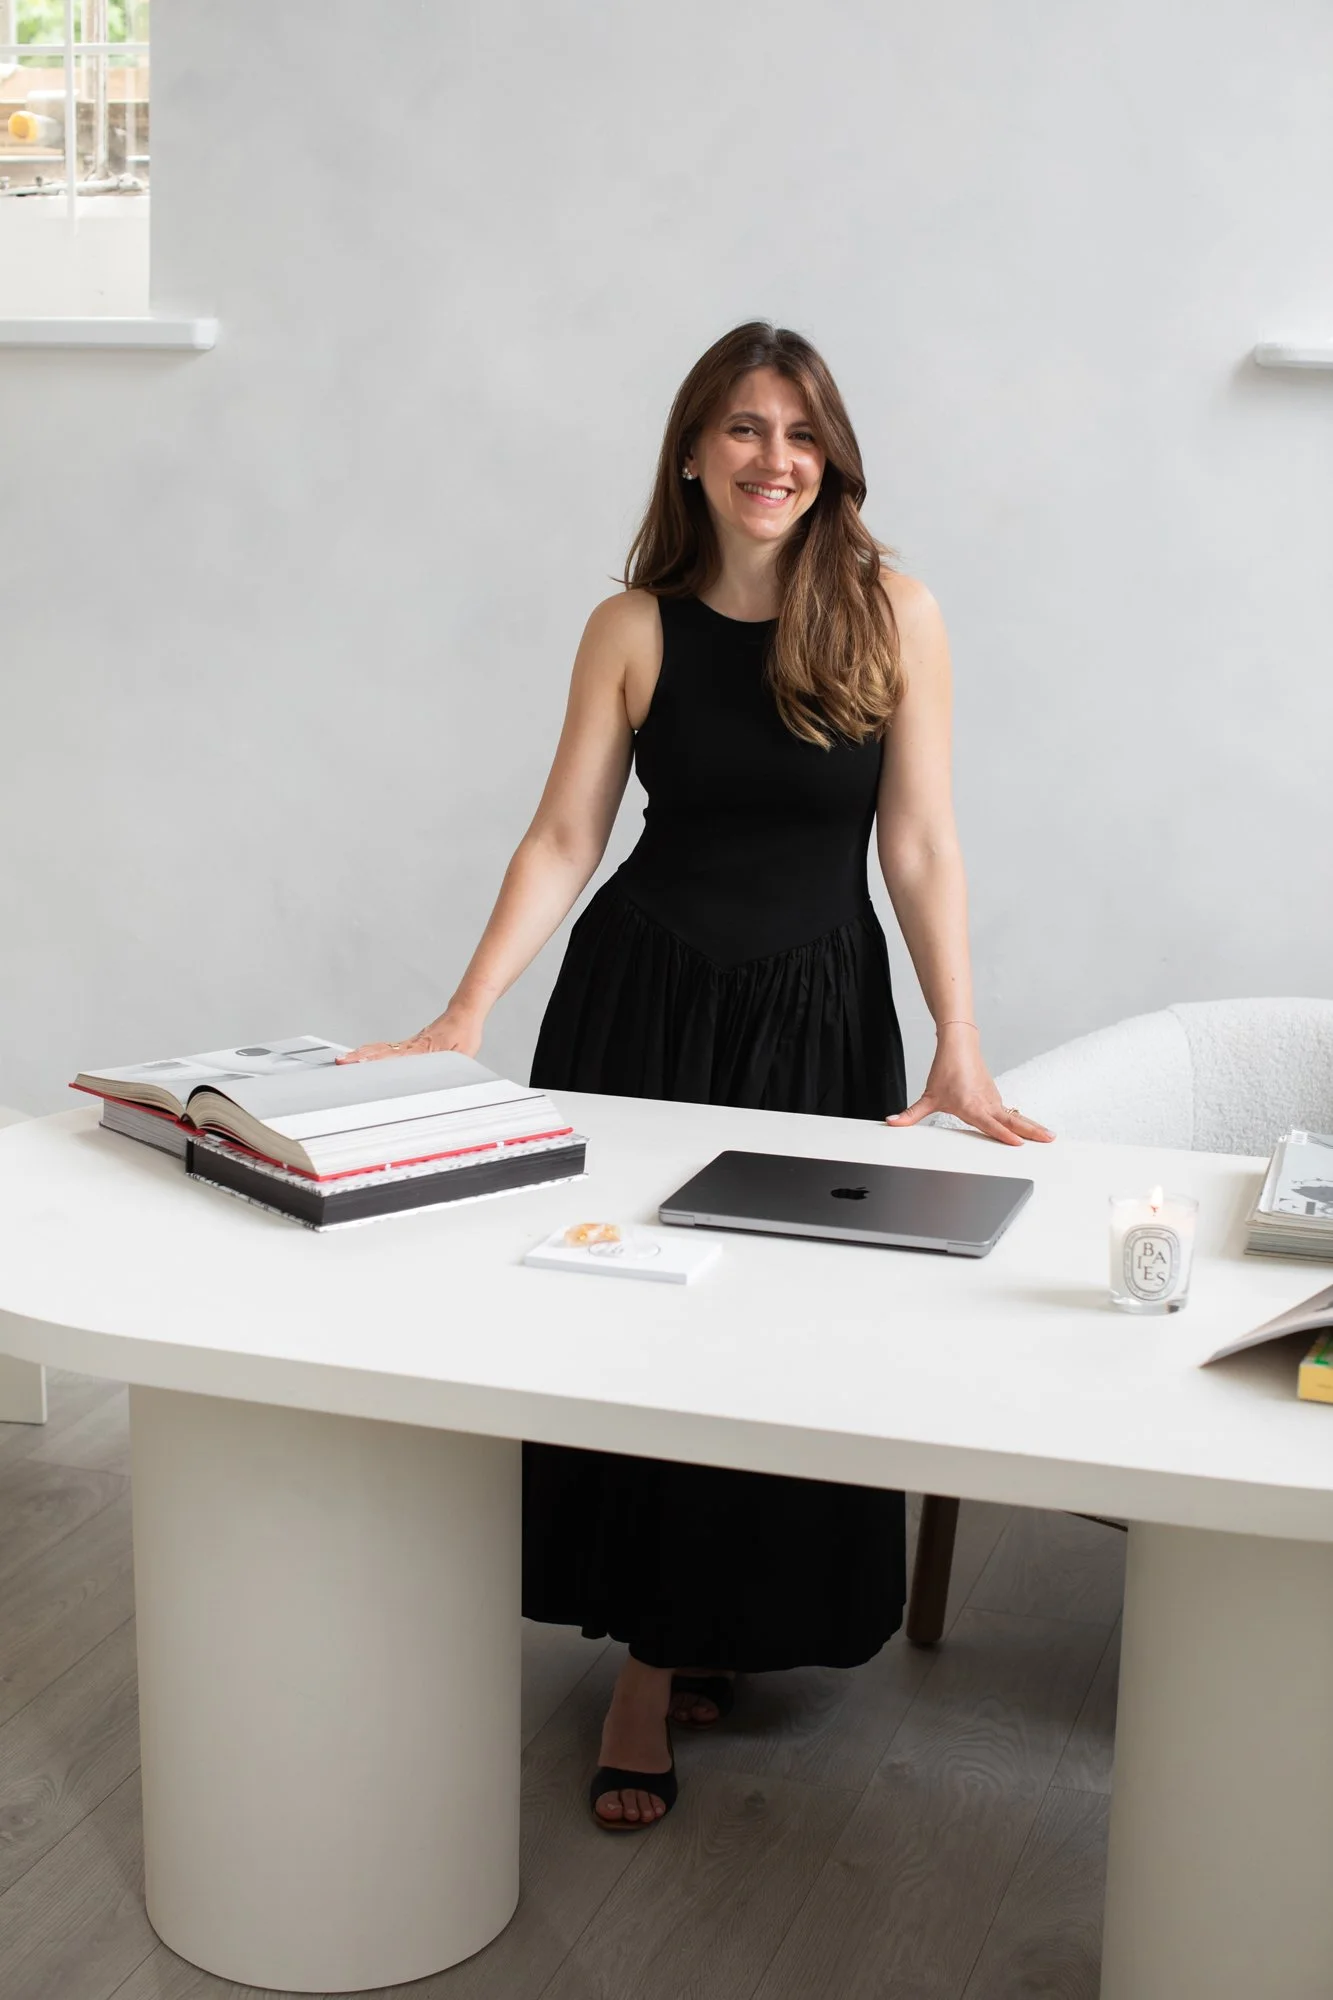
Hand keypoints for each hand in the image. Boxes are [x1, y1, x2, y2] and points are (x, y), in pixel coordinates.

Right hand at [337, 1006, 483, 1064]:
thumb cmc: (465, 1034)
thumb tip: (446, 1078)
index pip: (395, 1056)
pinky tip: (362, 1055)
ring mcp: (409, 1043)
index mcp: (423, 1049)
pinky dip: (371, 1052)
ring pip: (380, 1049)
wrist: (464, 1014)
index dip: (378, 1060)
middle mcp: (412, 1045)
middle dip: (360, 1058)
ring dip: (361, 1054)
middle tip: (342, 1063)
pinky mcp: (410, 1044)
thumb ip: (454, 1067)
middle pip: (381, 1051)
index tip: (362, 1063)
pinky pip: (386, 1048)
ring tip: (343, 1060)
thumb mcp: (464, 1054)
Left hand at [885, 1027, 1053, 1147]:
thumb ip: (911, 1114)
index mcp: (971, 1106)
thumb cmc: (945, 1071)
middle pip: (1012, 1120)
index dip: (1003, 1134)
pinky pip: (1012, 1113)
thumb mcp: (928, 1096)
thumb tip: (892, 1123)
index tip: (1018, 1143)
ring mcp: (993, 1100)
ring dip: (1033, 1126)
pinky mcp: (995, 1098)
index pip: (989, 1123)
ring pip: (1016, 1116)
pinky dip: (1024, 1121)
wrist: (958, 1046)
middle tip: (1049, 1140)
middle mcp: (986, 1104)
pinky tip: (1034, 1130)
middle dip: (1031, 1131)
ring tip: (1050, 1137)